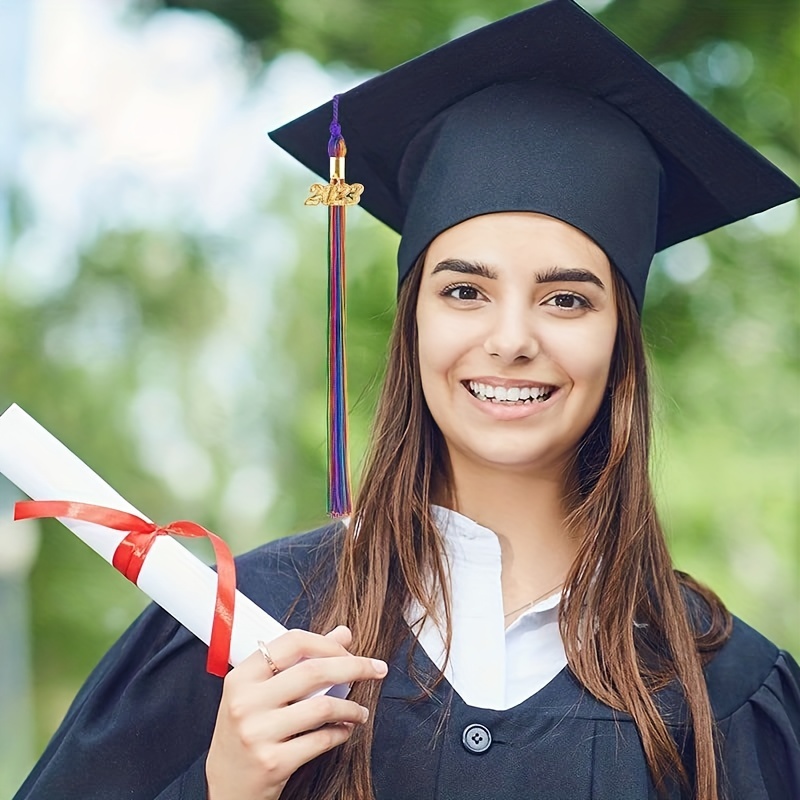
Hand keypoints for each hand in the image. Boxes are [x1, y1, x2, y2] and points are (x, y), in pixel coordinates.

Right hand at [205, 626, 386, 799]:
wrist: (226, 788)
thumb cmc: (246, 733)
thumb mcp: (262, 693)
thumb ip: (301, 660)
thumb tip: (343, 633)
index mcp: (242, 677)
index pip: (293, 642)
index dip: (328, 643)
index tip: (350, 649)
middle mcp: (246, 702)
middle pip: (314, 671)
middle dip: (355, 667)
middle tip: (376, 669)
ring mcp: (257, 733)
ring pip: (322, 706)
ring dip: (352, 707)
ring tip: (360, 711)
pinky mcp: (272, 763)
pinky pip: (321, 740)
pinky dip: (342, 733)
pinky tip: (345, 730)